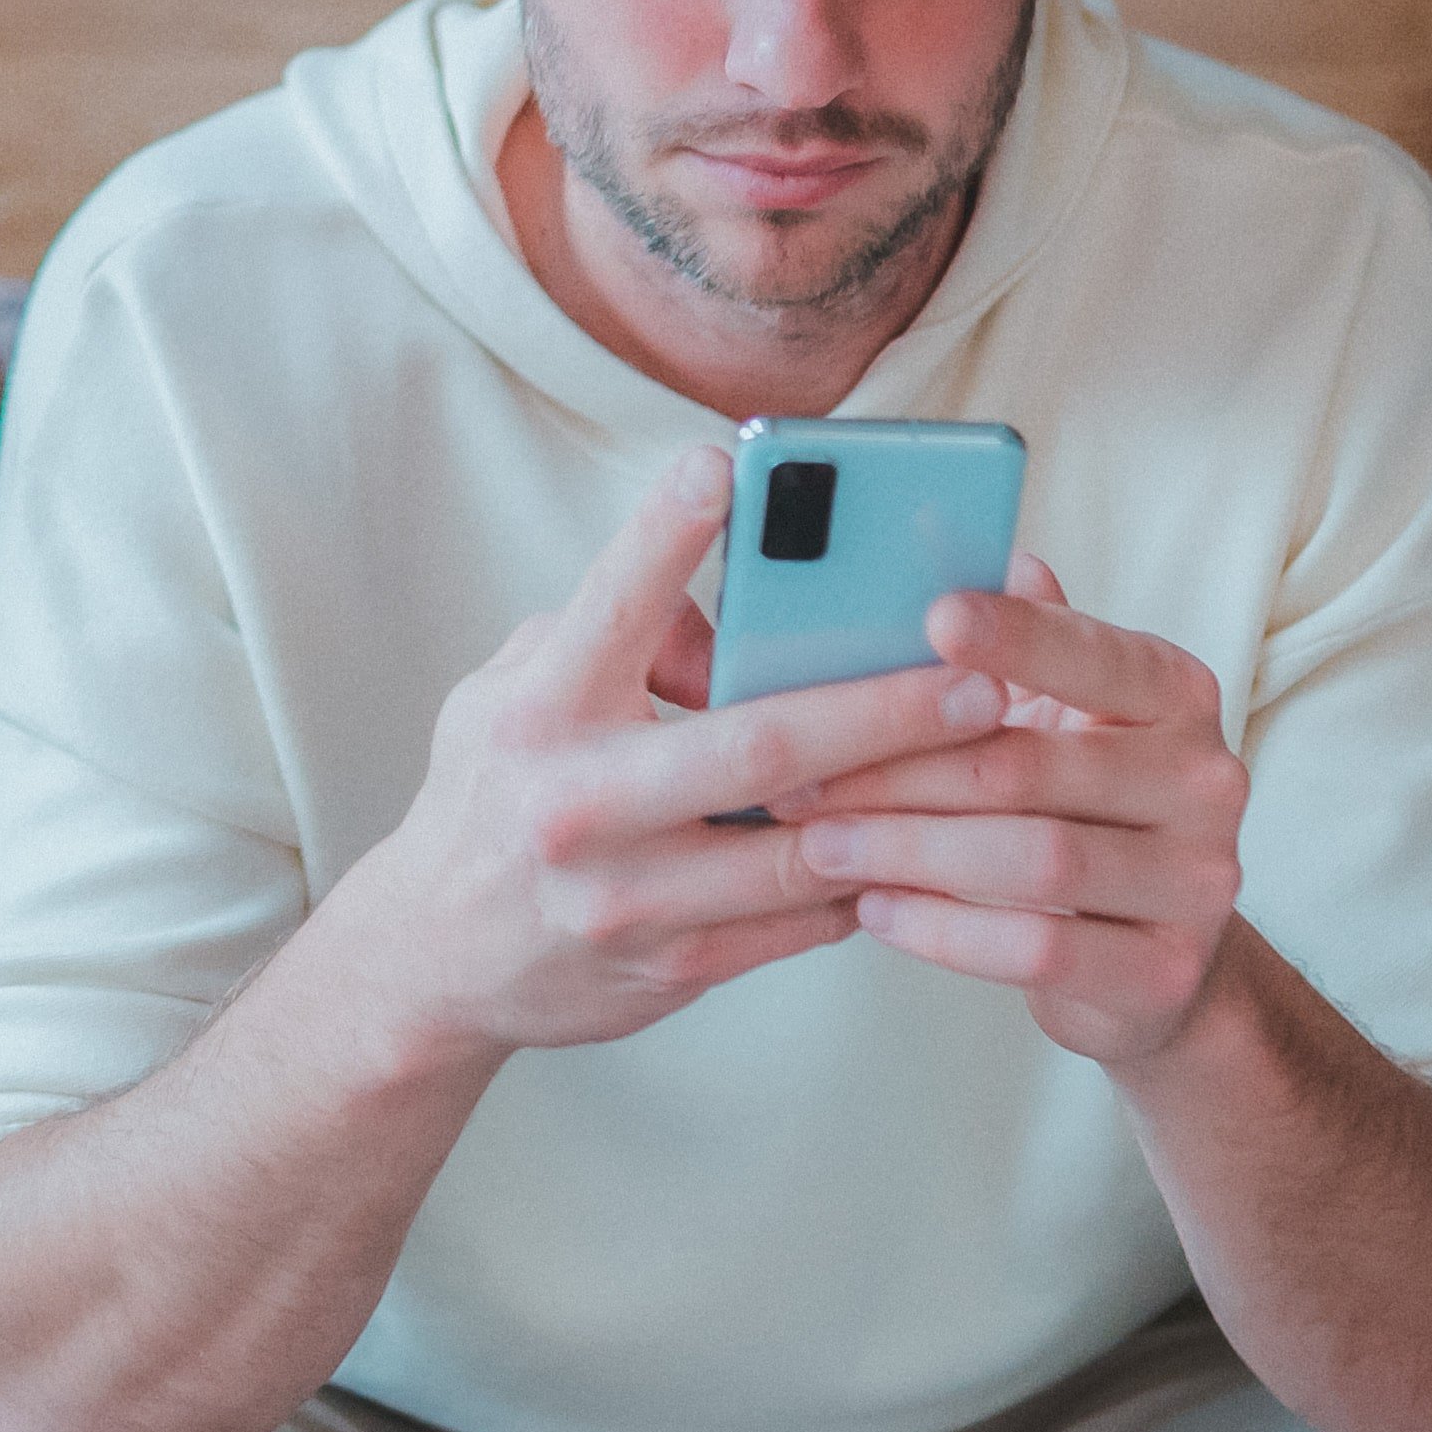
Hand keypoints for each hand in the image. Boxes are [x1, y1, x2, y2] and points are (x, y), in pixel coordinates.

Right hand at [335, 449, 990, 1066]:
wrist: (436, 960)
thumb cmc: (498, 788)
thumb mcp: (518, 688)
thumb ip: (619, 636)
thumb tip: (747, 605)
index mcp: (538, 711)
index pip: (608, 609)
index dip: (665, 536)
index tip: (724, 464)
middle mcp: (579, 803)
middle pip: (758, 746)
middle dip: (882, 707)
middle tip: (979, 673)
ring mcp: (629, 897)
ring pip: (803, 849)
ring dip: (909, 803)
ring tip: (996, 758)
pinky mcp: (672, 966)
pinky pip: (801, 921)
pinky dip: (873, 876)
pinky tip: (937, 838)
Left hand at [776, 555, 1250, 1069]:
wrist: (1152, 958)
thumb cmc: (1077, 808)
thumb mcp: (1059, 714)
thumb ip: (1024, 642)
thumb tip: (975, 556)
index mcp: (1174, 692)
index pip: (1091, 654)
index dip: (1014, 636)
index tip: (931, 617)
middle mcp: (1206, 778)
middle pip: (1032, 766)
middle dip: (901, 771)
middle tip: (800, 777)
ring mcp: (1198, 881)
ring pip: (1034, 859)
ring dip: (910, 850)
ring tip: (821, 845)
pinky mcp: (1167, 972)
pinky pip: (1039, 948)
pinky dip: (945, 929)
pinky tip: (877, 909)